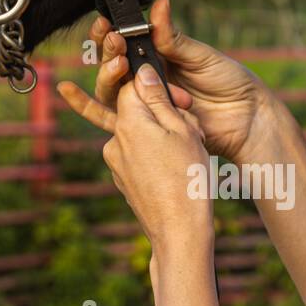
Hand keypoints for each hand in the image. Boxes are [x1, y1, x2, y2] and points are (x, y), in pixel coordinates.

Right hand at [58, 0, 280, 162]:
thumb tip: (159, 5)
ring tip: (118, 64)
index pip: (125, 43)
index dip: (111, 34)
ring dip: (107, 75)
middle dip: (108, 52)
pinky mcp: (146, 127)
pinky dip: (88, 107)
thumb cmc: (229, 82)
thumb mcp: (200, 54)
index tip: (106, 24)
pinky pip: (112, 119)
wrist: (246, 117)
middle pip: (112, 65)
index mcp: (159, 58)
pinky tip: (69, 93)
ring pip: (110, 90)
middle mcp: (147, 80)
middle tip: (116, 43)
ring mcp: (145, 104)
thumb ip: (173, 37)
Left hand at [103, 63, 213, 253]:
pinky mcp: (123, 181)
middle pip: (137, 111)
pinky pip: (139, 157)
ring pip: (140, 135)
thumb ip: (159, 99)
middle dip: (163, 115)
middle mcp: (114, 141)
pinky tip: (177, 173)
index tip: (180, 101)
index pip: (133, 86)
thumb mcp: (182, 130)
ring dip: (162, 137)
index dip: (159, 88)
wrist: (179, 231)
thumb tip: (143, 73)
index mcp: (129, 123)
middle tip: (191, 130)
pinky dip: (156, 158)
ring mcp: (116, 164)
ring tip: (188, 155)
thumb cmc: (187, 178)